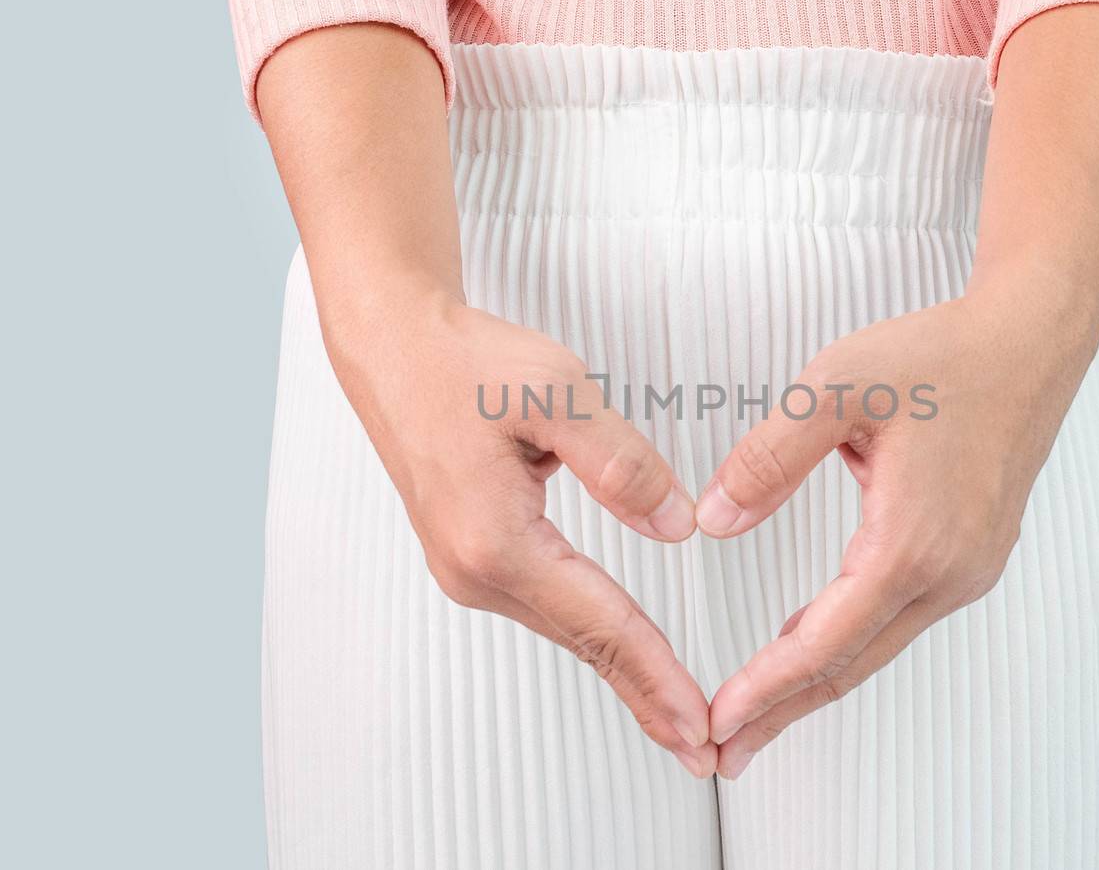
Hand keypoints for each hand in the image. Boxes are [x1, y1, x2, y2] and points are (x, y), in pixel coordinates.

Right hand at [317, 277, 716, 776]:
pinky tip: (624, 655)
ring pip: (567, 630)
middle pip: (584, 644)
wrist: (396, 350)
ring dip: (624, 671)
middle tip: (703, 749)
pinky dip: (596, 638)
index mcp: (496, 539)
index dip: (656, 676)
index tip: (697, 723)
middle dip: (647, 697)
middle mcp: (475, 569)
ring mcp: (469, 568)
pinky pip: (550, 609)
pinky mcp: (474, 555)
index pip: (599, 622)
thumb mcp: (557, 391)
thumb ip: (622, 462)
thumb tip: (676, 524)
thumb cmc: (465, 363)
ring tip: (675, 713)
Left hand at [696, 258, 1098, 777]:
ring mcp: (967, 569)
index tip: (718, 720)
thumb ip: (769, 458)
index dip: (765, 687)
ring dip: (813, 683)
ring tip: (755, 715)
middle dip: (782, 711)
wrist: (1030, 342)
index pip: (824, 640)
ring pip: (875, 646)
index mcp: (913, 540)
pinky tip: (807, 647)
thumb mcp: (836, 385)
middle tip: (723, 752)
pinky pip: (897, 618)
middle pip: (850, 664)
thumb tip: (714, 519)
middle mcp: (948, 571)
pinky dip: (845, 643)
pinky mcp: (971, 557)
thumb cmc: (943, 355)